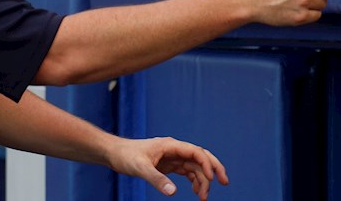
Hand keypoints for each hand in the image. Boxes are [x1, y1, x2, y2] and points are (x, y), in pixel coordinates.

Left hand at [106, 136, 227, 199]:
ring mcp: (172, 156)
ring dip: (202, 180)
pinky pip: (187, 171)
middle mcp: (175, 149)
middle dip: (214, 168)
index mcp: (171, 145)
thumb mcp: (140, 169)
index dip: (207, 164)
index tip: (211, 179)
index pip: (195, 152)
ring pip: (195, 166)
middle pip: (201, 156)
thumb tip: (173, 192)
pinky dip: (194, 181)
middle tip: (225, 182)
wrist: (115, 153)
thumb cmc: (126, 156)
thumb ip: (157, 180)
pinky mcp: (168, 164)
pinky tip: (197, 191)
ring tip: (204, 198)